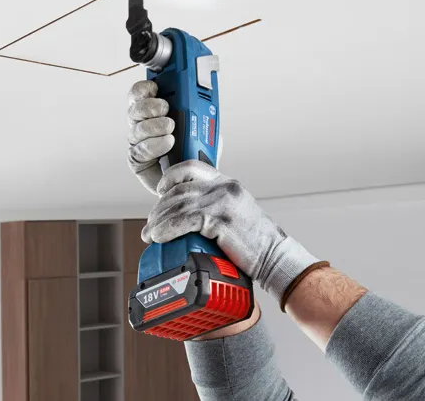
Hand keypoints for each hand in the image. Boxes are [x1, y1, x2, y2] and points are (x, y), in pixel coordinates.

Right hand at [127, 80, 223, 194]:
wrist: (195, 180)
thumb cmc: (197, 153)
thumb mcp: (204, 128)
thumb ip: (201, 112)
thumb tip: (200, 100)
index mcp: (156, 111)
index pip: (141, 94)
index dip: (144, 88)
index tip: (155, 87)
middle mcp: (144, 125)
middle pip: (135, 108)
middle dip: (149, 105)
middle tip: (165, 108)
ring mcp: (139, 143)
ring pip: (137, 128)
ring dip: (154, 125)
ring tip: (171, 128)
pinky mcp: (137, 161)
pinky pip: (140, 149)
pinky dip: (155, 144)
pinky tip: (168, 143)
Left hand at [142, 161, 320, 303]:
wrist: (274, 256)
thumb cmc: (254, 241)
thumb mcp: (235, 212)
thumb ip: (214, 206)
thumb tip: (185, 215)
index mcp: (226, 182)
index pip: (190, 167)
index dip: (169, 178)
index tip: (159, 192)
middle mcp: (224, 187)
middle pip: (178, 190)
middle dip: (159, 208)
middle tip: (150, 224)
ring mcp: (222, 202)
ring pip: (178, 205)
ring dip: (158, 221)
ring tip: (150, 234)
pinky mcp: (219, 219)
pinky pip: (184, 220)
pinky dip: (167, 229)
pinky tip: (160, 237)